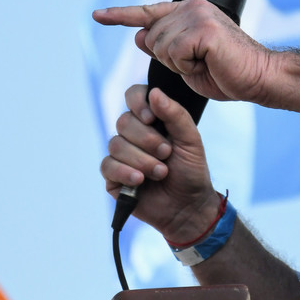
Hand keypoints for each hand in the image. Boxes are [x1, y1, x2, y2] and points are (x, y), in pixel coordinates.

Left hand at [93, 0, 275, 103]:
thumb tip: (139, 35)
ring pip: (160, 46)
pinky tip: (208, 62)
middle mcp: (192, 6)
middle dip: (170, 59)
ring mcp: (197, 14)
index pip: (147, 12)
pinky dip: (187, 66)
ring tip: (207, 62)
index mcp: (189, 11)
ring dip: (180, 64)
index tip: (97, 15)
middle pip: (151, 37)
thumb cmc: (228, 73)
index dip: (120, 15)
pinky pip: (174, 53)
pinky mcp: (203, 28)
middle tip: (201, 63)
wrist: (260, 78)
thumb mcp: (187, 63)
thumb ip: (164, 47)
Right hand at [99, 85, 222, 242]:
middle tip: (167, 153)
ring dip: (142, 160)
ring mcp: (121, 155)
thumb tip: (154, 93)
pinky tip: (140, 181)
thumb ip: (175, 114)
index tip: (151, 118)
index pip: (133, 95)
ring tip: (161, 172)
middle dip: (147, 140)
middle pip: (123, 121)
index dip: (138, 102)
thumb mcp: (191, 140)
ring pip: (116, 144)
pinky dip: (125, 172)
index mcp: (151, 119)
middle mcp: (133, 134)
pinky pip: (108, 166)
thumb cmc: (191, 171)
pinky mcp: (113, 176)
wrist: (188, 206)